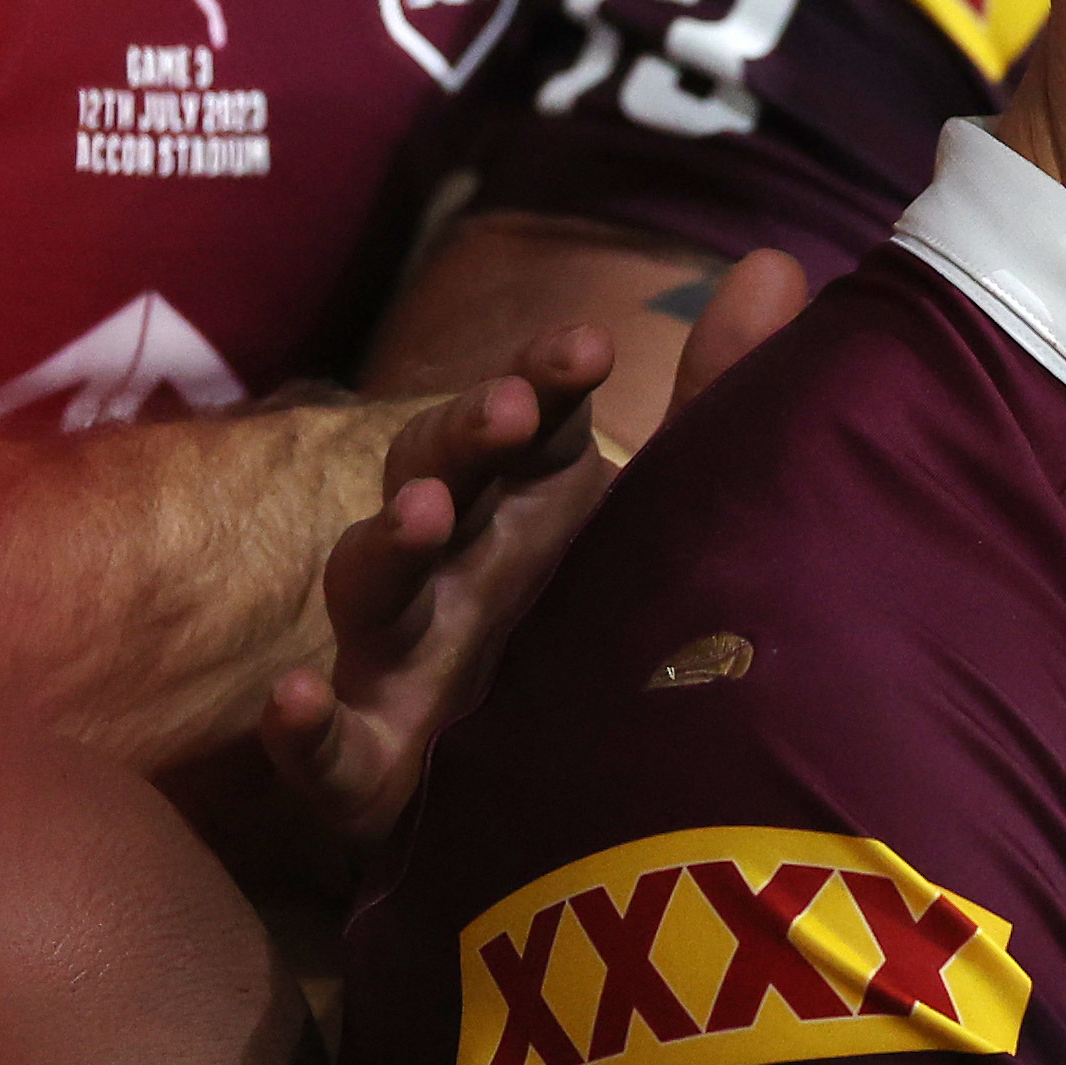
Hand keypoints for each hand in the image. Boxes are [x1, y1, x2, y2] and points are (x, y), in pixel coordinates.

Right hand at [258, 250, 812, 848]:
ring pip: (373, 593)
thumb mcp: (683, 512)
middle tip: (508, 413)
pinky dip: (300, 729)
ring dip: (388, 547)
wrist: (600, 803)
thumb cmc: (622, 631)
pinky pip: (323, 751)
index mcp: (530, 505)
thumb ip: (722, 398)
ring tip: (425, 516)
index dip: (545, 379)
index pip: (525, 420)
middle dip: (462, 440)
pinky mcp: (372, 772)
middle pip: (435, 483)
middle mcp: (457, 570)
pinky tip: (291, 701)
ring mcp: (404, 665)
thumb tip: (774, 261)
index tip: (589, 348)